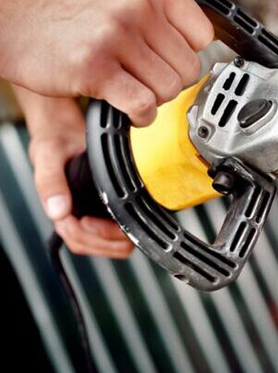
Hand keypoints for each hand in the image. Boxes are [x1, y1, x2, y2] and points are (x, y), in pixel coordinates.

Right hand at [0, 0, 212, 125]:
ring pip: (169, 89)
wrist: (11, 17)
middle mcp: (136, 9)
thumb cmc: (64, 10)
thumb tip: (193, 47)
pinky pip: (143, 105)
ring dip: (154, 100)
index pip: (202, 36)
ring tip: (133, 92)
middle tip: (147, 81)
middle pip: (188, 68)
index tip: (172, 63)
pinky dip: (141, 115)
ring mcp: (116, 38)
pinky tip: (128, 109)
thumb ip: (155, 15)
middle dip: (170, 82)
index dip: (188, 55)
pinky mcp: (95, 69)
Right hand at [15, 86, 133, 257]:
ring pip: (105, 242)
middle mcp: (72, 214)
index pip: (77, 237)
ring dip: (120, 239)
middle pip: (94, 245)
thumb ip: (51, 182)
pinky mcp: (99, 206)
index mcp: (58, 208)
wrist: (64, 128)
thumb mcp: (49, 155)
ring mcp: (86, 212)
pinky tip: (134, 219)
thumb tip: (58, 212)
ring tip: (132, 226)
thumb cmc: (54, 140)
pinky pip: (113, 229)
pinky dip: (124, 229)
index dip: (94, 236)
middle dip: (112, 242)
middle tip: (129, 229)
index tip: (105, 224)